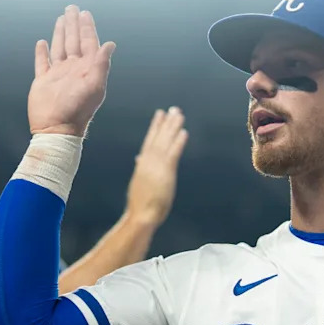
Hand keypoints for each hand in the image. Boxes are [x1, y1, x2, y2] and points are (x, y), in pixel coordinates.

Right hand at [28, 6, 115, 136]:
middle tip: (72, 8)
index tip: (85, 13)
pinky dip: (42, 52)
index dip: (87, 28)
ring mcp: (58, 74)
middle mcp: (73, 69)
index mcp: (86, 69)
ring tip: (61, 19)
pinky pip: (42, 62)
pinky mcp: (43, 80)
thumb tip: (110, 44)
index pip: (88, 42)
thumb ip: (101, 64)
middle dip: (73, 24)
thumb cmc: (78, 110)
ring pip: (60, 48)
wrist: (56, 128)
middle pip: (74, 41)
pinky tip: (42, 42)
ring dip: (60, 33)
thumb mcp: (94, 87)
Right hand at [126, 107, 187, 226]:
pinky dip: (178, 142)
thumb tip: (139, 158)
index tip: (160, 114)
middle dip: (166, 122)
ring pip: (165, 141)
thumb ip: (141, 169)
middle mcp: (148, 162)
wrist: (141, 215)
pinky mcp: (165, 172)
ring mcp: (156, 166)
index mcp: (143, 165)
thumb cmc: (140, 205)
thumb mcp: (139, 183)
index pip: (149, 141)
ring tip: (179, 114)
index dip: (155, 127)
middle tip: (173, 109)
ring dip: (172, 127)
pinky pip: (173, 153)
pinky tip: (184, 132)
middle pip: (158, 137)